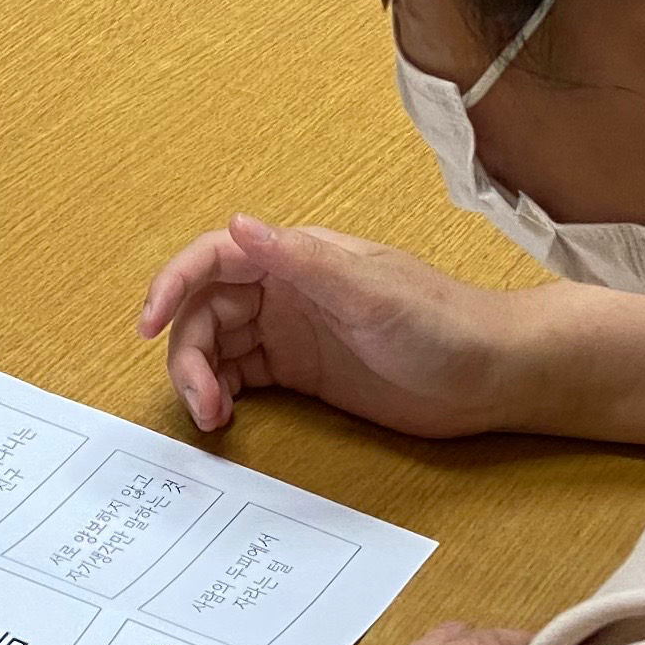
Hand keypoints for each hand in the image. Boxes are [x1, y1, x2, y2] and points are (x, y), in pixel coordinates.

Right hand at [138, 214, 644, 445]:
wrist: (496, 374)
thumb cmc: (442, 324)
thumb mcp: (369, 293)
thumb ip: (300, 262)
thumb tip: (238, 225)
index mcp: (298, 257)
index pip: (214, 258)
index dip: (172, 285)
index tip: (148, 326)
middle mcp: (288, 288)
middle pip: (206, 309)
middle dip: (189, 352)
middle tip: (203, 403)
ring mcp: (294, 330)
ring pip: (218, 345)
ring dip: (203, 377)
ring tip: (215, 418)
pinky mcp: (304, 371)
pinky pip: (243, 375)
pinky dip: (223, 393)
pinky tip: (227, 419)